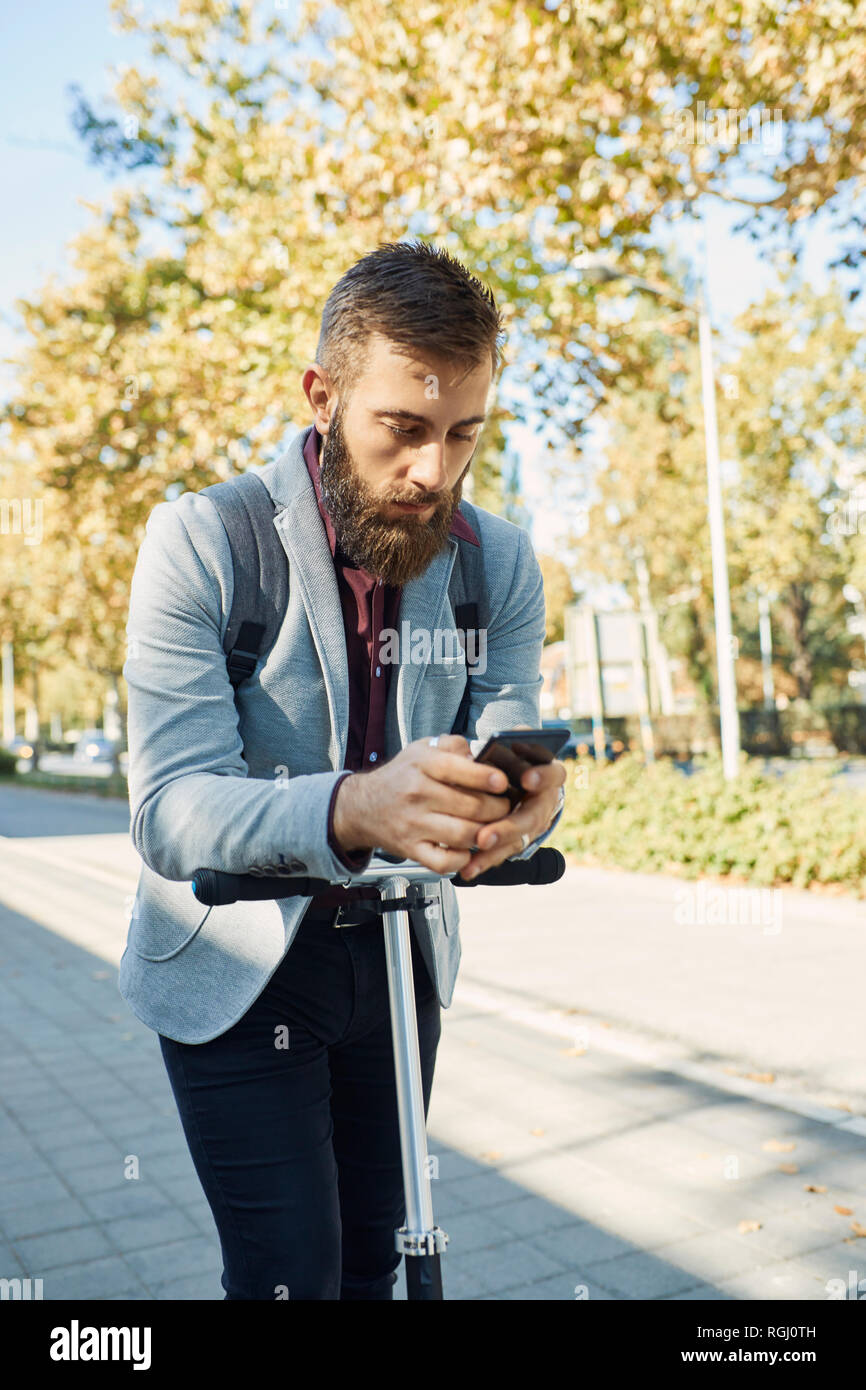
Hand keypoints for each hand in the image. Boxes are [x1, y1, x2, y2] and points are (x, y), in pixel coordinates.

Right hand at [332, 733, 512, 875]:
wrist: (362, 806)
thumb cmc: (401, 776)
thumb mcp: (422, 749)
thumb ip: (454, 745)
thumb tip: (482, 753)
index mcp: (422, 765)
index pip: (458, 769)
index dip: (486, 777)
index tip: (503, 782)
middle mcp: (417, 794)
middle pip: (471, 806)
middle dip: (498, 809)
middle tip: (506, 807)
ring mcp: (413, 825)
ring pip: (464, 835)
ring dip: (486, 834)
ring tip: (493, 827)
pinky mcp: (411, 849)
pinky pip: (445, 862)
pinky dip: (464, 859)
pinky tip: (469, 849)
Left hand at [455, 724, 566, 881]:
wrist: (516, 775)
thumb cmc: (513, 756)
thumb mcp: (517, 742)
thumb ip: (517, 738)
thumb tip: (512, 735)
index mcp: (548, 774)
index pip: (554, 775)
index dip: (543, 777)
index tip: (528, 778)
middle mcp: (544, 802)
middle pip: (531, 818)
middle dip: (507, 827)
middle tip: (485, 835)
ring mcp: (532, 824)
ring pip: (517, 840)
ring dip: (495, 850)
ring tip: (473, 855)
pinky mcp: (516, 839)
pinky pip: (502, 853)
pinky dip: (485, 861)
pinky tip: (468, 869)